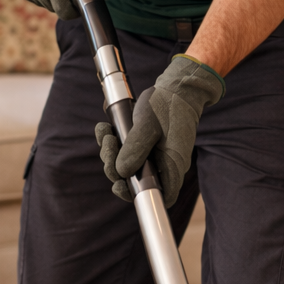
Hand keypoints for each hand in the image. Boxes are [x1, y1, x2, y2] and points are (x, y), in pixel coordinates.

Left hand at [96, 55, 224, 206]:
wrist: (176, 88)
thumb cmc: (166, 105)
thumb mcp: (148, 124)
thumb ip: (136, 148)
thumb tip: (120, 172)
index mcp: (172, 165)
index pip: (160, 196)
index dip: (137, 196)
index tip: (118, 184)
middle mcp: (163, 165)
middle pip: (135, 182)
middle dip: (114, 168)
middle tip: (108, 145)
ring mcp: (153, 156)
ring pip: (126, 167)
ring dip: (111, 153)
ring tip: (107, 132)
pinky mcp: (143, 146)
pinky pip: (125, 152)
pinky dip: (113, 143)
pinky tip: (106, 128)